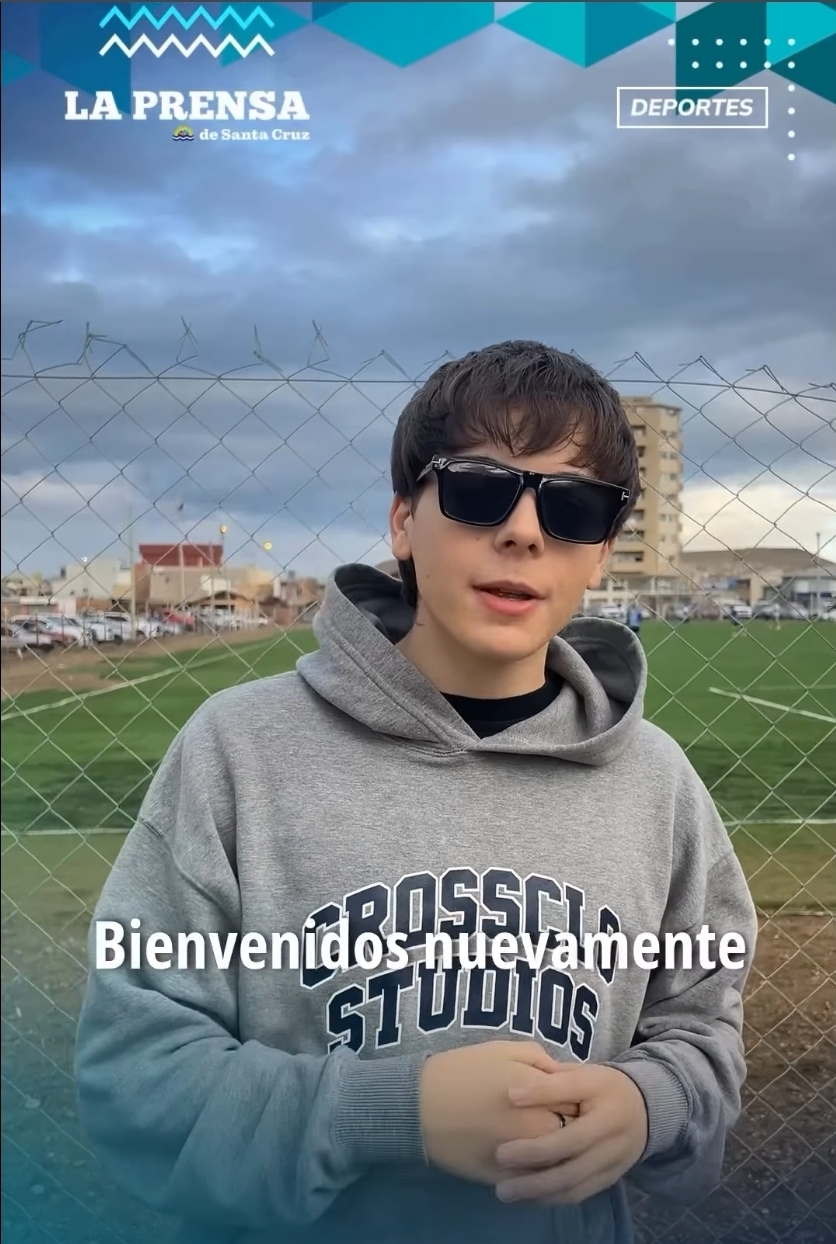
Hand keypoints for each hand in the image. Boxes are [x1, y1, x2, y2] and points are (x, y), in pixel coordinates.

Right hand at [419, 1041, 579, 1184]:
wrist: (421, 1105)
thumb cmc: (464, 1071)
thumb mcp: (505, 1050)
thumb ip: (541, 1061)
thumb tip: (562, 1075)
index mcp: (543, 1099)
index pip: (580, 1104)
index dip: (578, 1099)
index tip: (573, 1095)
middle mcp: (540, 1134)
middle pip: (573, 1137)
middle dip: (572, 1127)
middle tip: (563, 1118)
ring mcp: (524, 1162)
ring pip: (557, 1165)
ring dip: (559, 1155)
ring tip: (550, 1143)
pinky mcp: (506, 1181)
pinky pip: (534, 1184)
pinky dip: (538, 1175)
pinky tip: (533, 1163)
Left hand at [494, 1064, 647, 1204]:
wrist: (646, 1112)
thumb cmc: (603, 1088)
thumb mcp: (584, 1073)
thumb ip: (554, 1078)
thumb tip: (516, 1087)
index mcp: (603, 1091)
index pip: (571, 1089)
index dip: (541, 1093)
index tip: (509, 1095)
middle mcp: (611, 1127)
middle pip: (572, 1146)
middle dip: (534, 1154)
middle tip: (499, 1156)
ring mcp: (613, 1157)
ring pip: (575, 1178)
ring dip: (538, 1187)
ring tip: (505, 1189)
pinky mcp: (610, 1178)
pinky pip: (580, 1193)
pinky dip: (552, 1197)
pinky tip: (528, 1196)